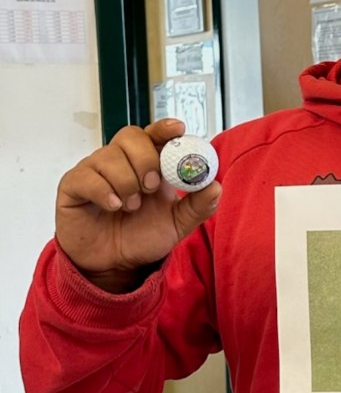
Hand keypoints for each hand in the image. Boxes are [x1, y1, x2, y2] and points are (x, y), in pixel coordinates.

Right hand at [55, 119, 221, 291]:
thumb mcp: (177, 224)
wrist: (115, 264)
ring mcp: (95, 171)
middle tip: (152, 186)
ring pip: (109, 157)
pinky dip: (104, 191)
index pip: (154, 134)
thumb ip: (198, 206)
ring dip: (126, 182)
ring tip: (130, 207)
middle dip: (146, 159)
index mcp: (148, 163)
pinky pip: (87, 177)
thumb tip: (215, 185)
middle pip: (131, 136)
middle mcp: (120, 161)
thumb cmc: (142, 236)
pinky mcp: (73, 186)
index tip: (178, 129)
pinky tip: (113, 206)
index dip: (165, 128)